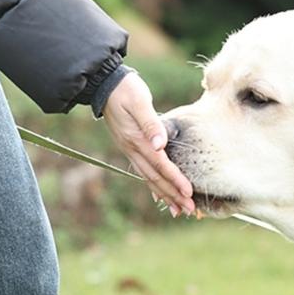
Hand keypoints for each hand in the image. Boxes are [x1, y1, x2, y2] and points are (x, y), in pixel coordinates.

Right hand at [102, 71, 194, 216]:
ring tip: (178, 209)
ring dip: (164, 194)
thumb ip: (150, 122)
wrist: (104, 85)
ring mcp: (129, 149)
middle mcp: (132, 148)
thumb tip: (160, 144)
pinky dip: (153, 185)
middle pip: (155, 177)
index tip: (189, 192)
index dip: (175, 179)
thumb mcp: (139, 101)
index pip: (160, 164)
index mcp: (137, 139)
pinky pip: (143, 171)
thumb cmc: (126, 89)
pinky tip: (160, 195)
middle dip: (172, 194)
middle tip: (189, 209)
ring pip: (149, 178)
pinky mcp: (130, 147)